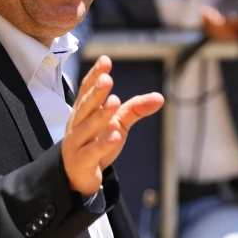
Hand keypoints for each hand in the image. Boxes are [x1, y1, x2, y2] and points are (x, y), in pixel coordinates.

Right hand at [62, 56, 163, 195]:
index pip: (86, 90)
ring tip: (114, 101)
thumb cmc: (97, 144)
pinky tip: (115, 135)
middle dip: (96, 92)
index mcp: (83, 112)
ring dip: (100, 114)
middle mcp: (76, 125)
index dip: (94, 76)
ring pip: (86, 127)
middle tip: (107, 78)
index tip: (105, 61)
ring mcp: (76, 143)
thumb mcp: (118, 124)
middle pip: (85, 106)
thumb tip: (161, 97)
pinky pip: (91, 152)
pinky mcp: (81, 162)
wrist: (78, 177)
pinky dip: (102, 143)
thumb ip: (135, 109)